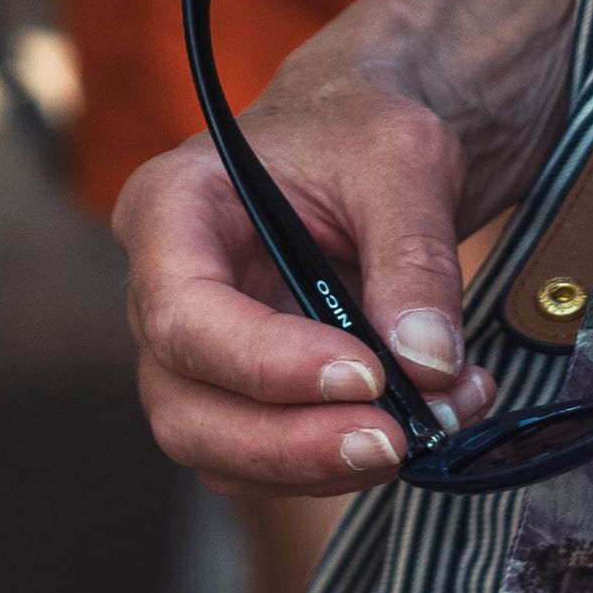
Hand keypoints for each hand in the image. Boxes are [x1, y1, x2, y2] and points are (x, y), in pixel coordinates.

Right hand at [114, 91, 467, 496]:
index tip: (368, 374)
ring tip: (431, 425)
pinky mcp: (243, 395)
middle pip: (185, 408)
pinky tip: (423, 422)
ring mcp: (196, 354)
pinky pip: (269, 462)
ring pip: (220, 453)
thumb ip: (414, 258)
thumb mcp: (402, 159)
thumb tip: (428, 365)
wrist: (370, 144)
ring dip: (323, 464)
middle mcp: (160, 291)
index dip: (267, 362)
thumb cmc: (363, 127)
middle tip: (395, 439)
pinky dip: (342, 462)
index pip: (183, 314)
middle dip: (289, 443)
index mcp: (170, 208)